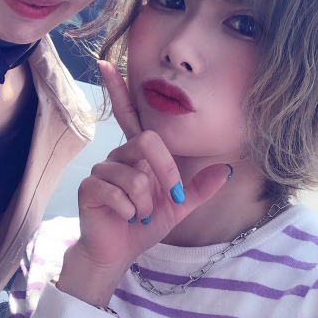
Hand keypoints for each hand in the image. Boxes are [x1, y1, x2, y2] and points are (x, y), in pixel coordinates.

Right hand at [56, 61, 229, 305]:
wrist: (118, 254)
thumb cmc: (143, 226)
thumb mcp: (178, 208)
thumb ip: (200, 189)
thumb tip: (227, 170)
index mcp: (138, 155)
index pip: (130, 116)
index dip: (117, 89)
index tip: (106, 64)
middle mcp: (119, 155)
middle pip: (147, 142)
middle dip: (166, 173)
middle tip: (169, 198)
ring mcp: (102, 169)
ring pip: (134, 176)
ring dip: (145, 203)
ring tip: (139, 215)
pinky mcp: (89, 187)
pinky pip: (116, 192)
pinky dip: (129, 211)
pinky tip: (124, 218)